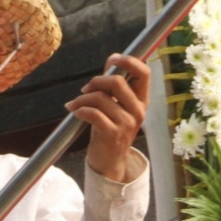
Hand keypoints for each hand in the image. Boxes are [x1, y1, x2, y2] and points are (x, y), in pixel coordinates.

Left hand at [67, 53, 149, 182]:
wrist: (109, 161)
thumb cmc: (110, 128)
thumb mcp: (115, 105)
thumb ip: (113, 84)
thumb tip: (112, 59)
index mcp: (142, 100)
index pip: (144, 73)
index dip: (128, 61)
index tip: (113, 59)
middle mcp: (139, 111)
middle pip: (117, 81)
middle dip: (96, 81)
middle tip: (85, 89)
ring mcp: (127, 123)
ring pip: (101, 98)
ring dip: (82, 99)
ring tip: (75, 104)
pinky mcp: (113, 134)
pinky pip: (93, 113)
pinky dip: (80, 109)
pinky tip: (75, 112)